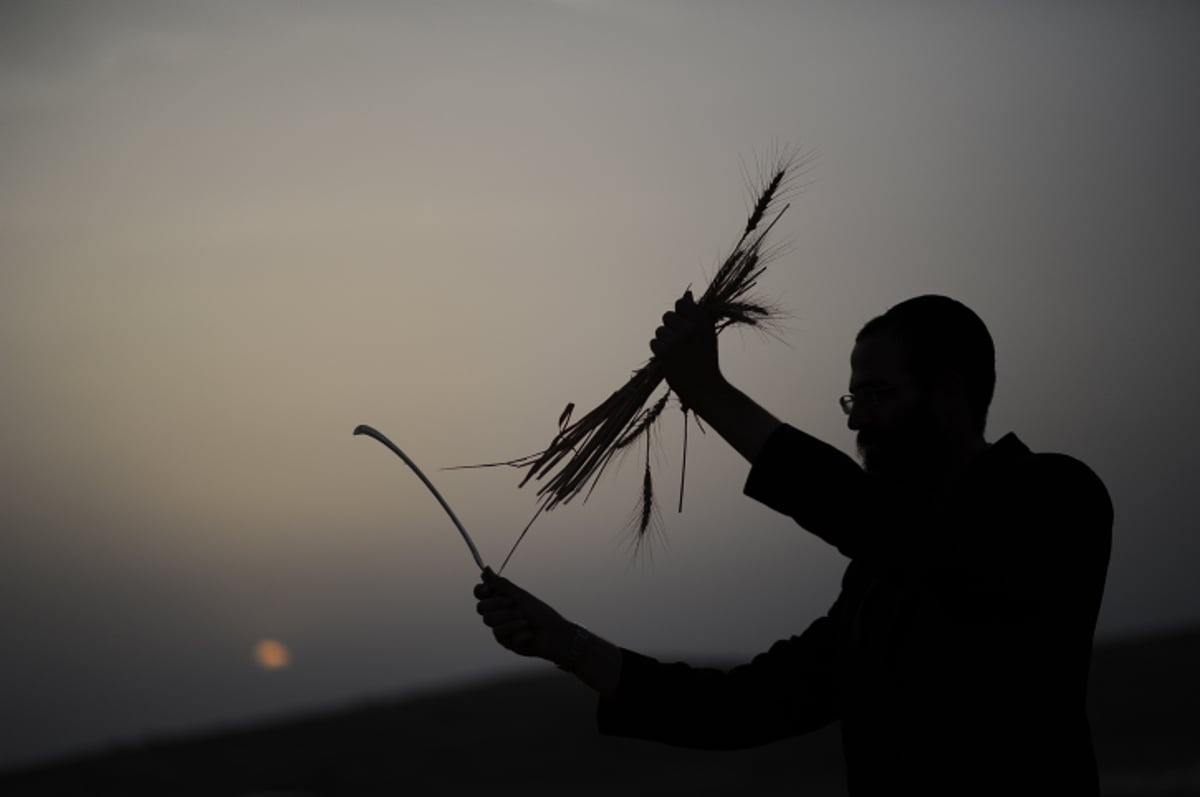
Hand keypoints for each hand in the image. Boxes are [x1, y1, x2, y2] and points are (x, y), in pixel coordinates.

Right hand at [474, 568, 573, 663]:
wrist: (554, 634)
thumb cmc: (541, 614)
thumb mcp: (521, 596)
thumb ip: (502, 584)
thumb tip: (485, 569)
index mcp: (502, 600)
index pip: (480, 594)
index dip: (480, 590)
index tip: (488, 589)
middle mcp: (498, 613)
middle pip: (481, 607)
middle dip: (499, 604)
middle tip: (515, 604)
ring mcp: (500, 628)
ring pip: (489, 620)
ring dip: (509, 617)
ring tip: (526, 619)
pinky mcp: (503, 641)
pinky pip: (498, 632)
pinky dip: (515, 628)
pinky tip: (527, 631)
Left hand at [650, 290, 722, 406]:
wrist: (706, 388)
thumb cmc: (707, 358)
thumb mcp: (708, 333)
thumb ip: (697, 313)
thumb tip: (687, 294)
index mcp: (702, 321)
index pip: (680, 303)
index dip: (680, 313)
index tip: (684, 324)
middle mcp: (689, 328)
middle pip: (667, 316)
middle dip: (671, 327)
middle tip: (681, 342)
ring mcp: (676, 341)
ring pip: (659, 331)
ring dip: (665, 341)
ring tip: (677, 353)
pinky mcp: (664, 353)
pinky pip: (654, 342)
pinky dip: (659, 351)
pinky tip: (670, 359)